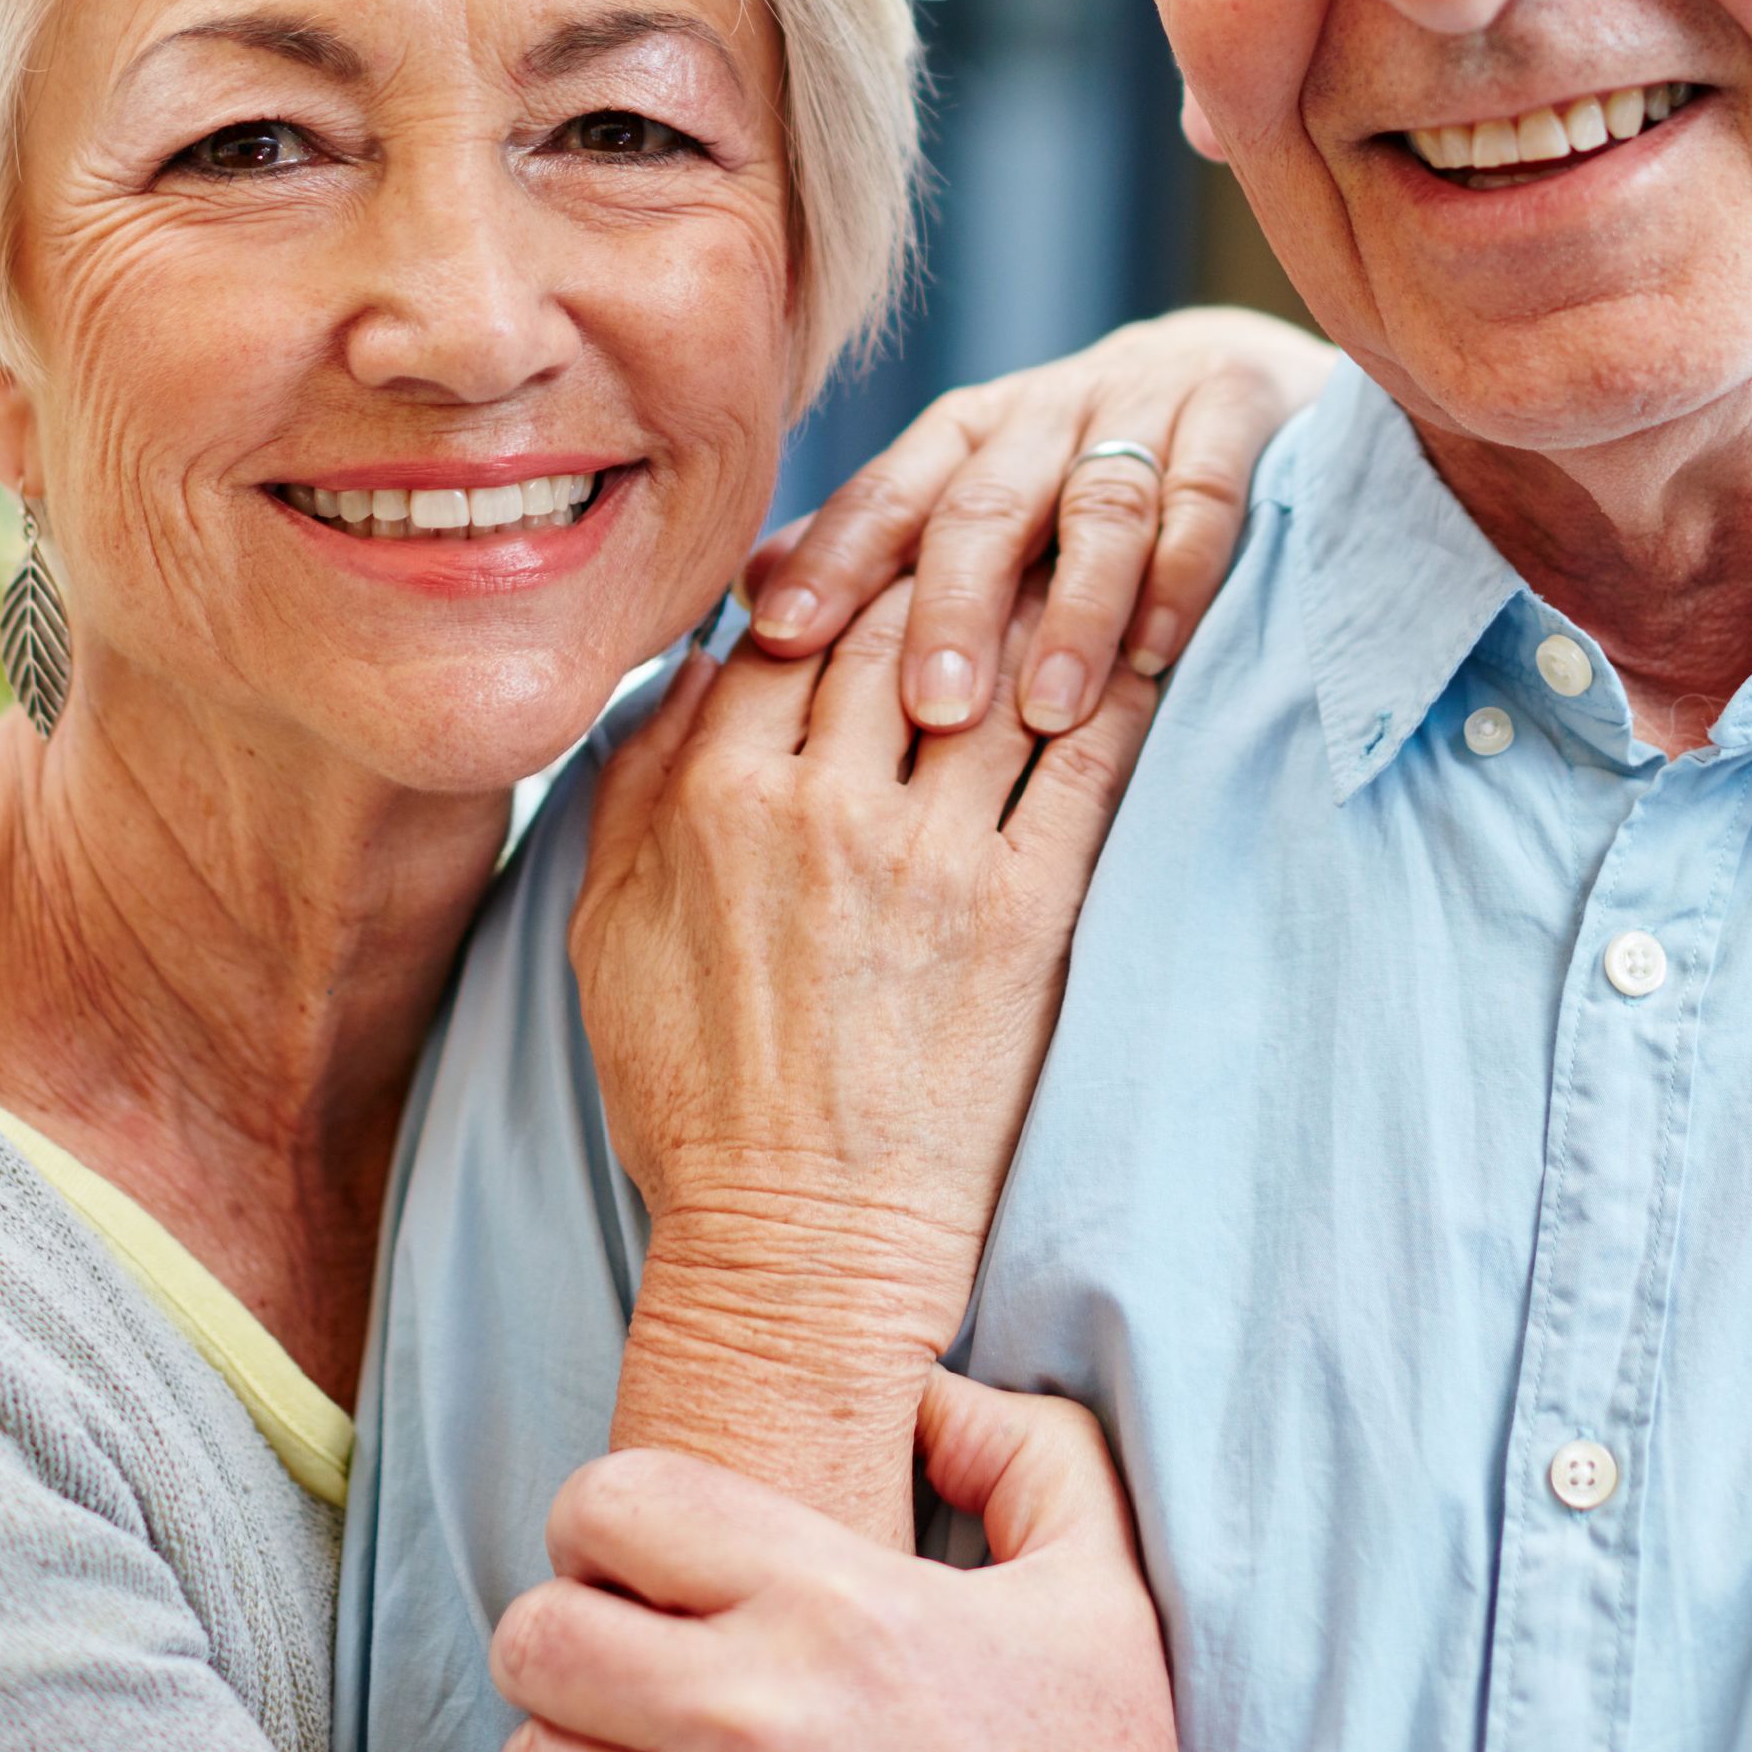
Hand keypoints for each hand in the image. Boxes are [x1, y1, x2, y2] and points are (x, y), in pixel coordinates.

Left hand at [485, 1374, 1257, 1751]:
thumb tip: (931, 1391)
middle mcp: (751, 1719)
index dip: (604, 1526)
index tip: (635, 1572)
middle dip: (568, 1646)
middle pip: (537, 1636)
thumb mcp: (1100, 1586)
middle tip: (620, 1684)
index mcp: (834, 1604)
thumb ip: (1021, 1450)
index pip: (613, 1502)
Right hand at [574, 617, 1155, 1536]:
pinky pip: (1079, 767)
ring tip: (1082, 541)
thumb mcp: (604, 929)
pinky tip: (1147, 640)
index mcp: (715, 797)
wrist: (797, 1242)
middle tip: (1000, 509)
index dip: (842, 571)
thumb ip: (635, 783)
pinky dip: (1115, 691)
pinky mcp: (1021, 915)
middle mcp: (821, 808)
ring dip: (1038, 596)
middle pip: (896, 629)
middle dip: (945, 558)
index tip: (888, 542)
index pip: (793, 629)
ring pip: (990, 673)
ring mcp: (928, 860)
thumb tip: (695, 664)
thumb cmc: (690, 1094)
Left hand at [743, 308, 1330, 738]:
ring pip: (1095, 507)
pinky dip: (1178, 573)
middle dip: (950, 609)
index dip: (830, 563)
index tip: (777, 637)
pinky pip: (1202, 496)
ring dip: (1071, 612)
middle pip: (981, 507)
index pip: (882, 496)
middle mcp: (1041, 411)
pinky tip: (1154, 652)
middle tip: (930, 708)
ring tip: (1047, 712)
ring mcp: (1142, 406)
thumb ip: (878, 542)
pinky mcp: (1235, 409)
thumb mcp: (977, 492)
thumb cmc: (1080, 475)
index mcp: (964, 433)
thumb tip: (750, 593)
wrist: (1241, 380)